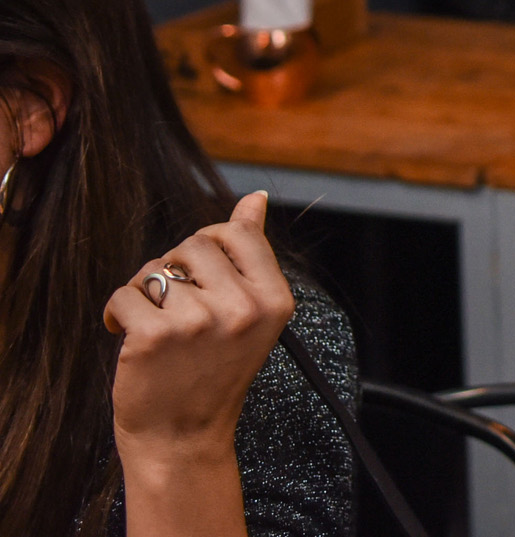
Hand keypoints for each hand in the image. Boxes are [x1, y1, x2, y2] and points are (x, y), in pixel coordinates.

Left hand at [105, 191, 293, 465]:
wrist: (182, 438)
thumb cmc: (213, 373)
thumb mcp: (248, 315)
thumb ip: (252, 254)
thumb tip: (255, 198)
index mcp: (274, 299)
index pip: (237, 233)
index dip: (209, 247)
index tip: (199, 277)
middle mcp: (243, 308)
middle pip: (193, 244)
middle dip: (174, 268)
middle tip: (173, 305)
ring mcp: (199, 321)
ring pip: (155, 268)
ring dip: (143, 291)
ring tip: (150, 322)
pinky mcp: (155, 335)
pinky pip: (125, 294)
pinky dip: (117, 312)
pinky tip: (126, 336)